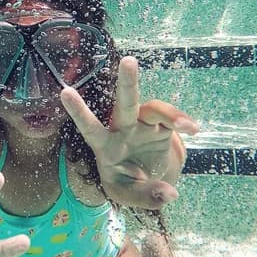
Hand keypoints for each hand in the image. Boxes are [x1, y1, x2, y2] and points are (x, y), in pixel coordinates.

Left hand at [60, 55, 198, 207]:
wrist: (149, 177)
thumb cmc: (130, 183)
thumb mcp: (131, 195)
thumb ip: (147, 196)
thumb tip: (170, 195)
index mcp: (105, 146)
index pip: (90, 128)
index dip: (78, 111)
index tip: (64, 92)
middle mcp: (123, 129)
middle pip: (124, 104)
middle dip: (127, 82)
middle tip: (129, 60)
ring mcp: (143, 124)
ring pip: (153, 108)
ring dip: (169, 112)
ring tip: (183, 125)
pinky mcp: (161, 125)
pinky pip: (171, 119)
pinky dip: (182, 122)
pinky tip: (192, 129)